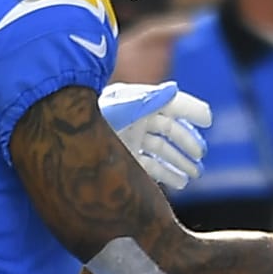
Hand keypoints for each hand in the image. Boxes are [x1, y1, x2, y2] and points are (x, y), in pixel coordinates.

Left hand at [99, 81, 213, 190]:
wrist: (64, 134)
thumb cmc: (93, 117)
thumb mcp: (120, 107)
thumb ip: (148, 99)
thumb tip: (173, 89)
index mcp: (140, 103)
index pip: (173, 104)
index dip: (192, 110)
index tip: (209, 120)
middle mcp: (138, 120)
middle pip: (171, 131)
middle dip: (188, 142)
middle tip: (200, 154)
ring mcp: (131, 140)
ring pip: (163, 150)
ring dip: (180, 162)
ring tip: (195, 174)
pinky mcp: (124, 158)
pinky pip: (152, 166)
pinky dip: (167, 175)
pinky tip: (181, 184)